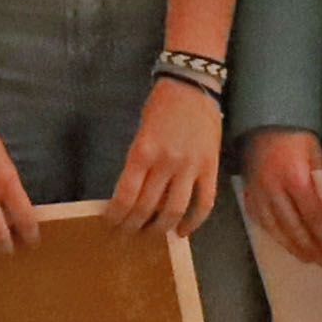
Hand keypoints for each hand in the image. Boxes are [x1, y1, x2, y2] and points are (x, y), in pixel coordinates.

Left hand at [110, 82, 224, 238]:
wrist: (192, 85)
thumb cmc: (161, 105)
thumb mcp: (141, 132)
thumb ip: (138, 163)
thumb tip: (132, 194)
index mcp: (142, 152)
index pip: (125, 195)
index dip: (116, 216)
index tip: (110, 224)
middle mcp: (166, 163)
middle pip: (147, 207)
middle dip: (133, 226)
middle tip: (126, 235)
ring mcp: (191, 167)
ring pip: (174, 210)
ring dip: (160, 228)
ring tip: (151, 235)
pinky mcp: (211, 168)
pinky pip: (204, 202)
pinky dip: (193, 221)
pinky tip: (182, 231)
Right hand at [244, 128, 321, 268]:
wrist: (264, 123)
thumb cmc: (296, 138)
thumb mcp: (315, 155)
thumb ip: (319, 183)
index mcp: (296, 177)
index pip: (314, 216)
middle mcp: (274, 188)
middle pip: (294, 228)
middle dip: (310, 248)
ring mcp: (258, 193)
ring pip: (274, 230)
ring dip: (291, 247)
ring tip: (306, 258)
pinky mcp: (248, 194)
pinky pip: (260, 222)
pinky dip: (273, 235)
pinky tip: (284, 243)